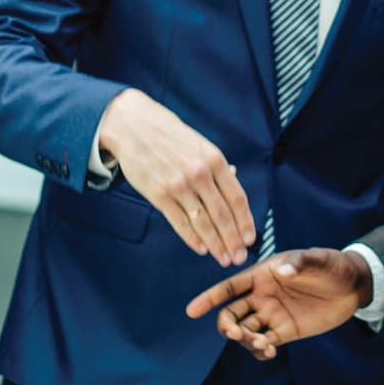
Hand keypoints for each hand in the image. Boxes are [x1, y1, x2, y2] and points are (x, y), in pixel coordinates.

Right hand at [99, 89, 253, 264]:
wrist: (133, 126)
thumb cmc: (169, 135)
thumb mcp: (199, 144)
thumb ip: (217, 165)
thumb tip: (234, 177)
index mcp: (214, 159)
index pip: (237, 198)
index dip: (245, 222)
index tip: (250, 238)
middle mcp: (200, 174)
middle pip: (222, 215)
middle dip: (233, 240)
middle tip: (239, 257)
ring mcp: (179, 186)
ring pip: (203, 222)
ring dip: (215, 244)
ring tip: (223, 258)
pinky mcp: (159, 195)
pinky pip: (180, 222)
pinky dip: (192, 238)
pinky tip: (201, 249)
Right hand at [184, 248, 370, 359]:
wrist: (352, 285)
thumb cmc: (331, 266)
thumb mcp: (316, 260)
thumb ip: (299, 264)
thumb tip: (284, 271)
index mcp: (262, 275)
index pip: (229, 287)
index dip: (209, 298)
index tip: (192, 311)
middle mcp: (261, 296)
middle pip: (231, 314)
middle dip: (227, 326)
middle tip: (238, 333)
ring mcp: (272, 315)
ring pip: (245, 331)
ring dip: (246, 340)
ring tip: (265, 344)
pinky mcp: (285, 331)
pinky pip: (264, 344)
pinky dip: (260, 351)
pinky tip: (269, 351)